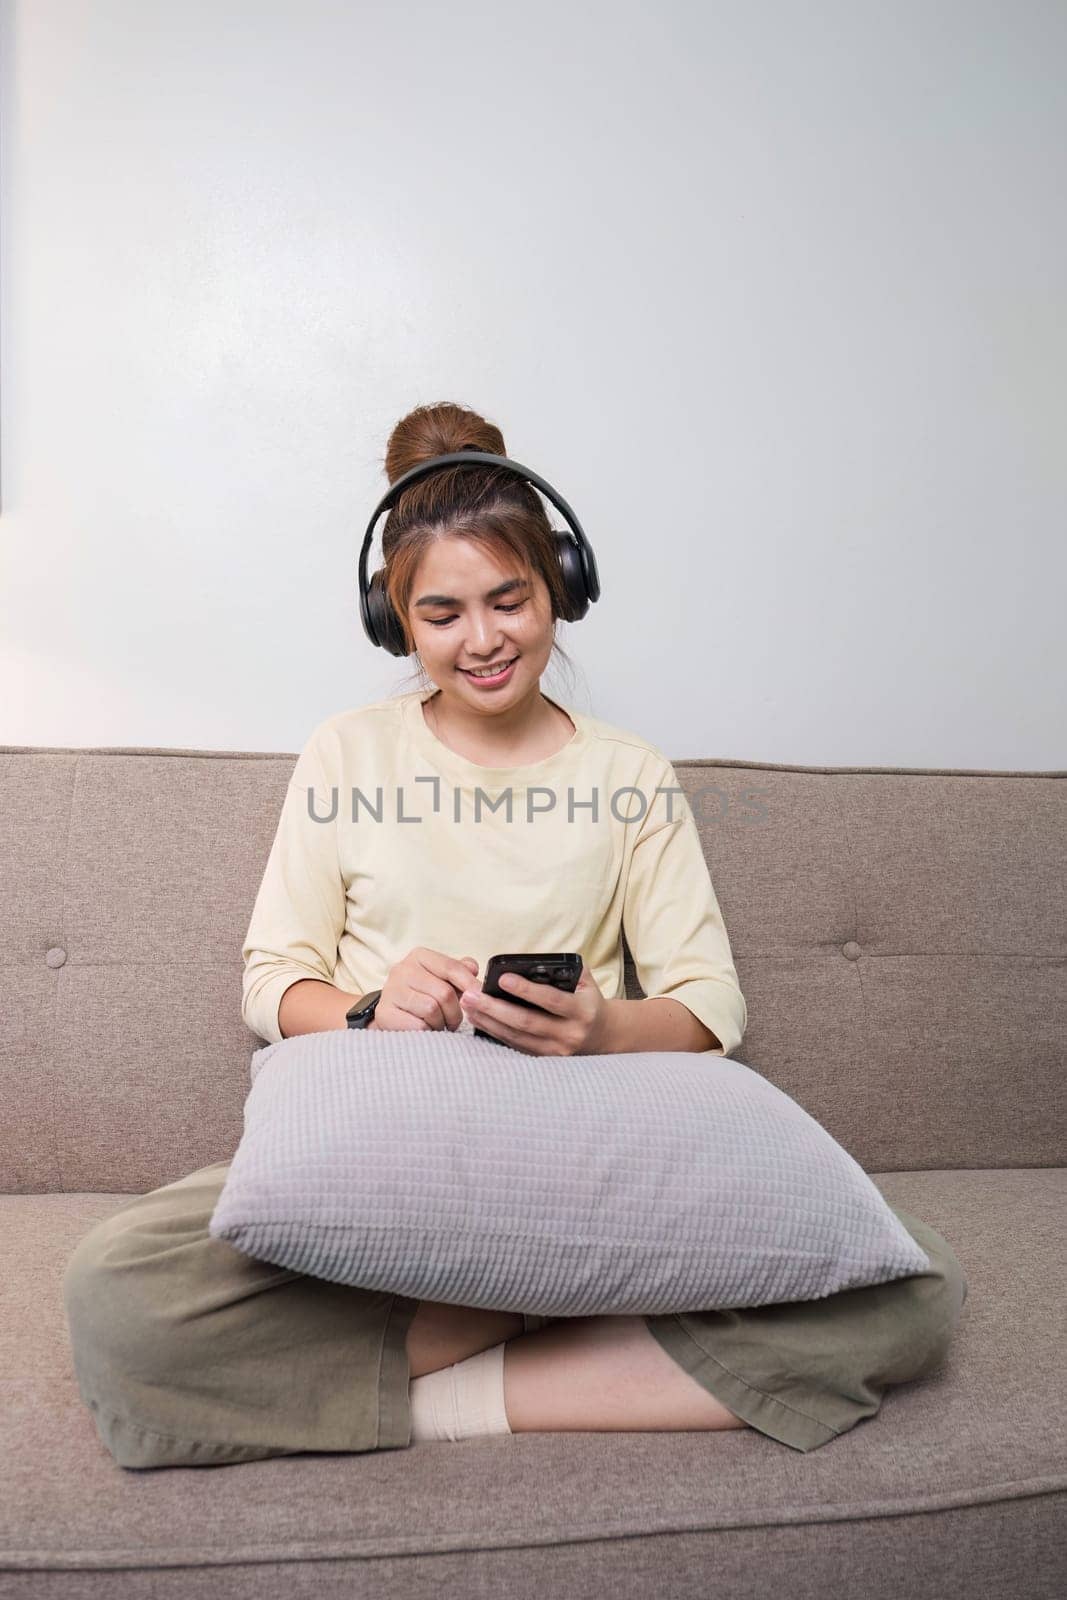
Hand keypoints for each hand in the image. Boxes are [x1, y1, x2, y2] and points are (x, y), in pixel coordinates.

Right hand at [373, 947, 479, 1031]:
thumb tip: (473, 969)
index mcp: (419, 956)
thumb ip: (459, 970)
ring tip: (438, 1024)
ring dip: (441, 1022)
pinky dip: (427, 1031)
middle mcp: (402, 969)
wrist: (393, 1013)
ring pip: (431, 1009)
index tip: (481, 997)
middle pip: (444, 992)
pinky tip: (426, 1029)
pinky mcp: (384, 1013)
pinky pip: (418, 1025)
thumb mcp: (441, 978)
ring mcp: (390, 991)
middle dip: (455, 1012)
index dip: (470, 984)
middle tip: (454, 1020)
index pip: (451, 967)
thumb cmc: (423, 994)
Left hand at [458, 960, 608, 1055]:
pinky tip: (478, 1020)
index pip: (551, 1000)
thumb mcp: (585, 982)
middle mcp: (569, 1034)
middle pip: (526, 1022)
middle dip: (495, 1008)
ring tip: (468, 1005)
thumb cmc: (587, 1000)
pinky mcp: (544, 1060)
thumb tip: (533, 963)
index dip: (526, 990)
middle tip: (471, 994)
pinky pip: (515, 1046)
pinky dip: (494, 1033)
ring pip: (516, 1037)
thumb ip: (565, 970)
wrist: (604, 1035)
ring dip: (488, 1021)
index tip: (503, 978)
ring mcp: (556, 1051)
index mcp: (582, 1011)